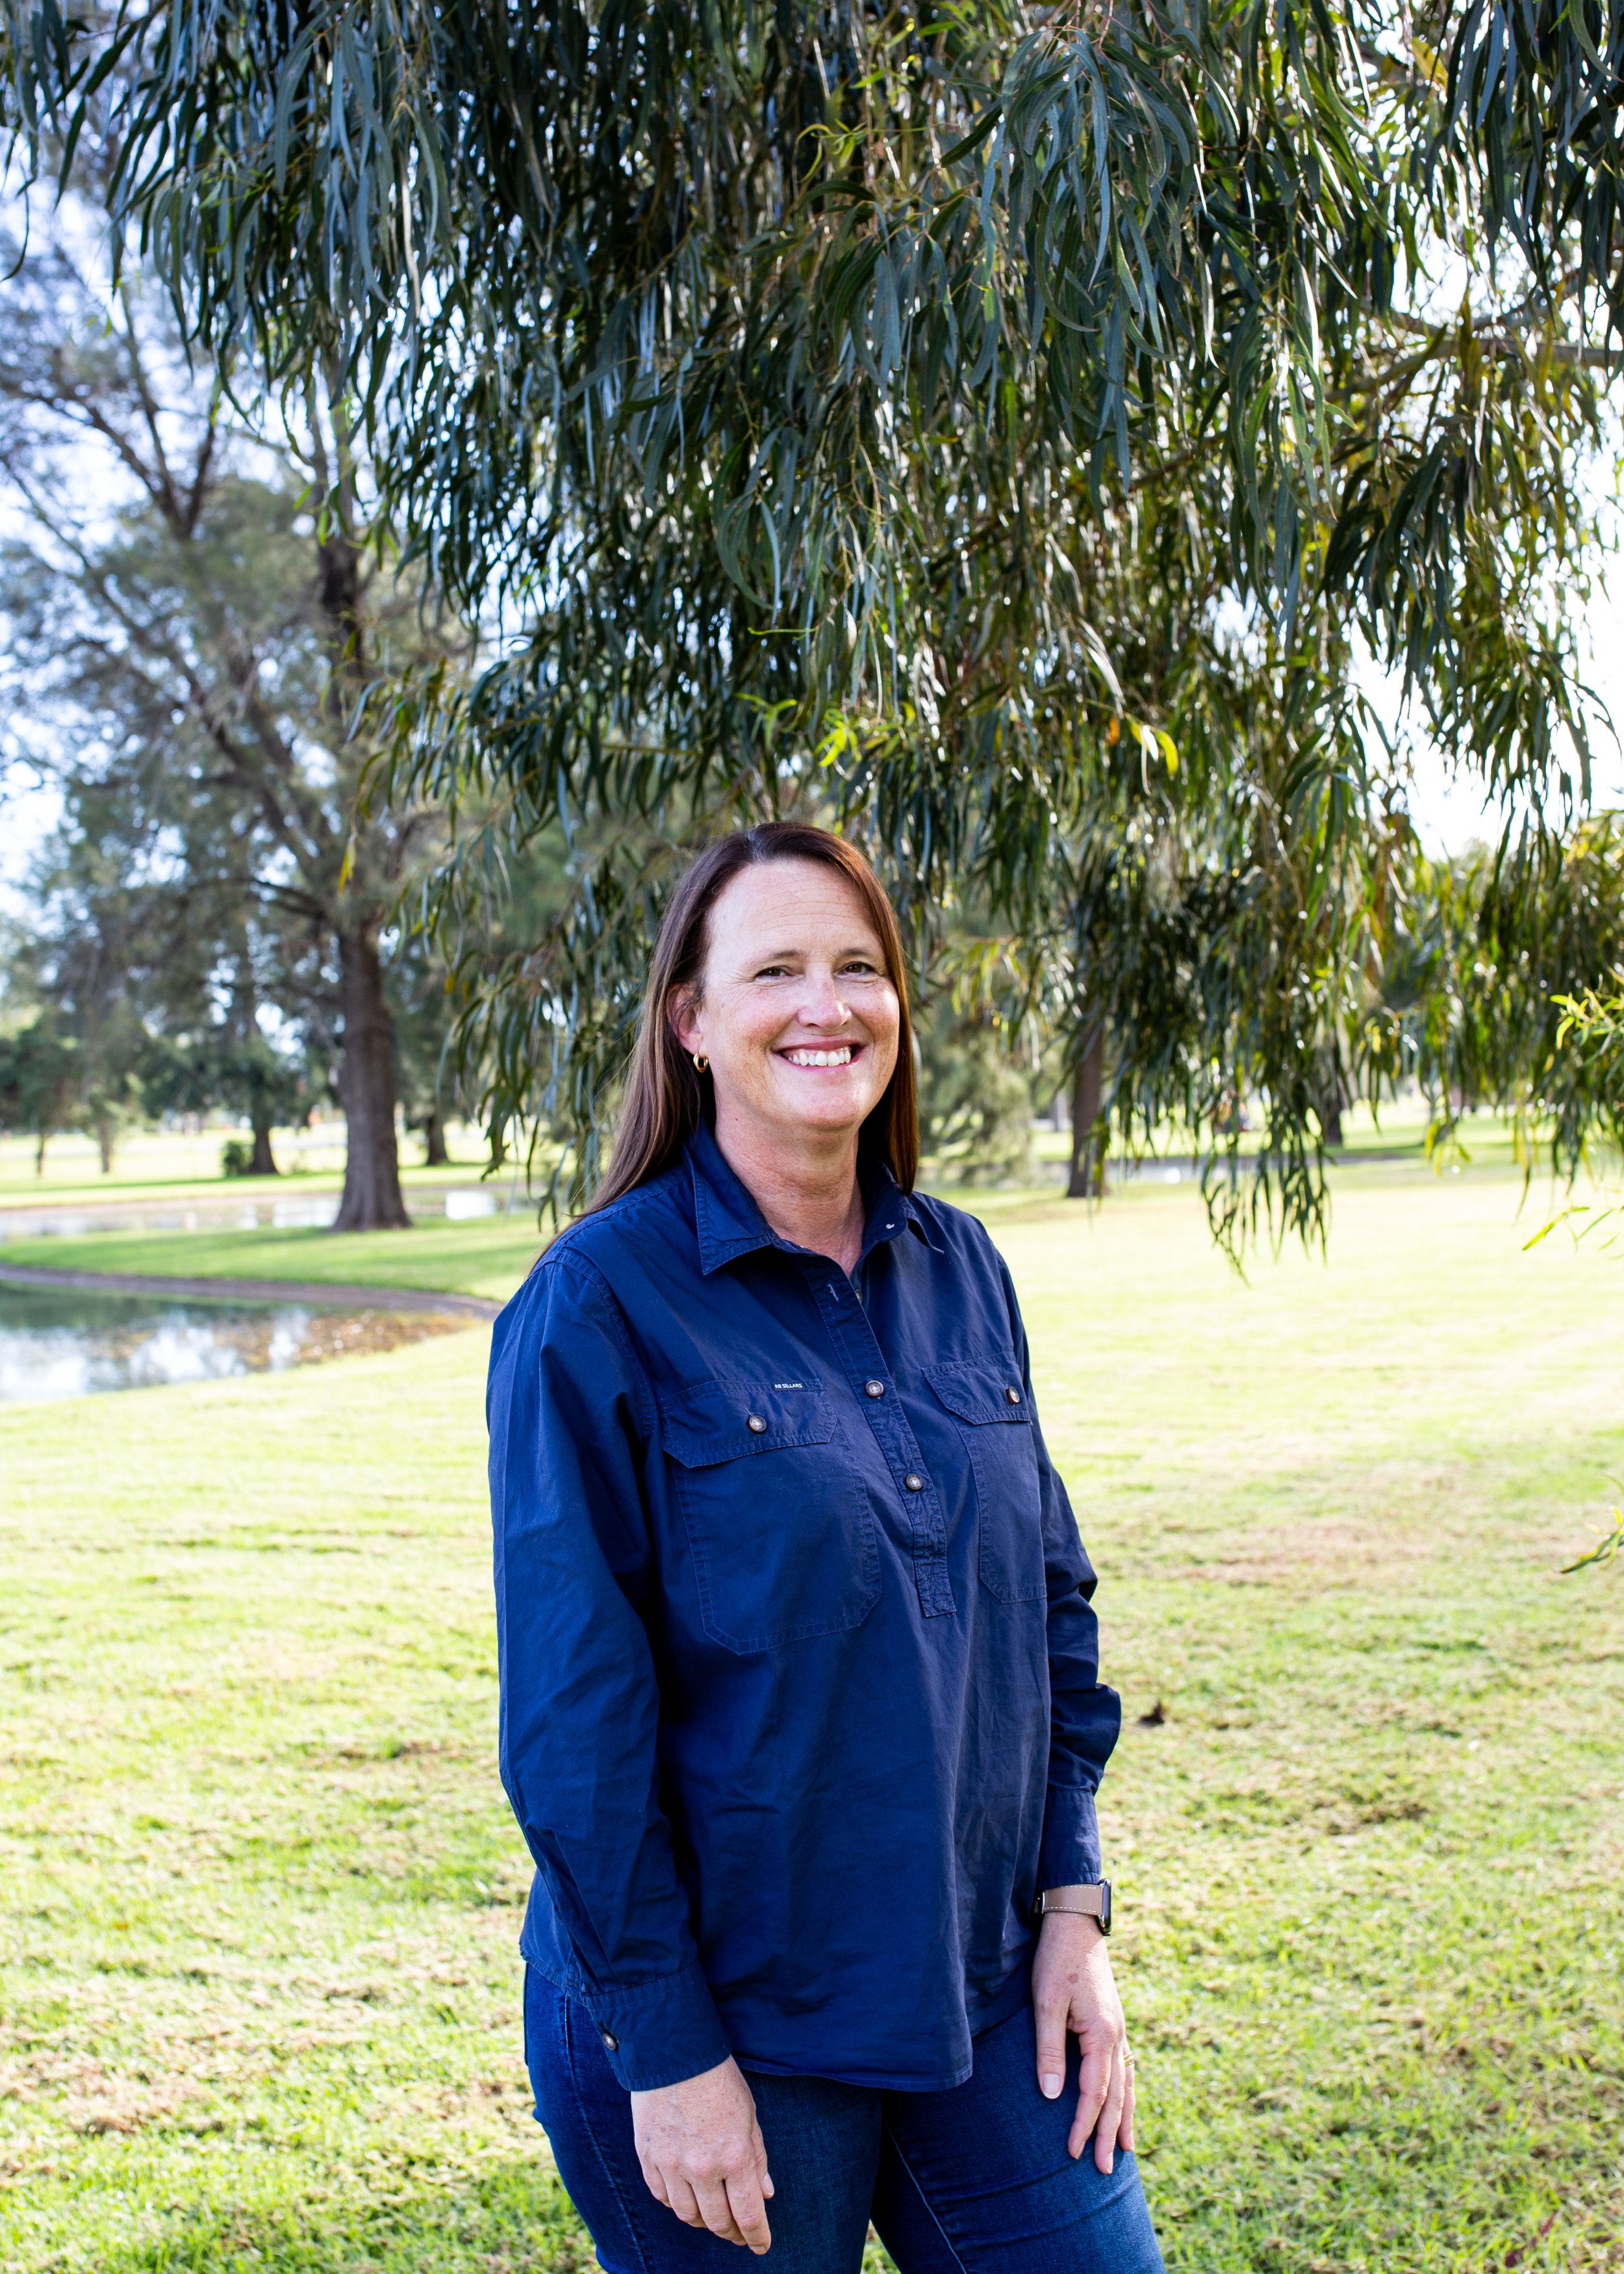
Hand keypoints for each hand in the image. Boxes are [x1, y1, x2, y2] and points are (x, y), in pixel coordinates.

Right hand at [630, 2054, 774, 2252]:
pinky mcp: (648, 2158)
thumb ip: (757, 2158)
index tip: (762, 2246)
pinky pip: (662, 2197)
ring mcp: (671, 2165)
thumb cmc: (718, 2080)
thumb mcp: (749, 2116)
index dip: (757, 2237)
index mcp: (734, 2156)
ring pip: (688, 2215)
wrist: (673, 2052)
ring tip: (714, 2216)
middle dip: (733, 2233)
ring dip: (704, 2221)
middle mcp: (701, 2167)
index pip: (748, 2214)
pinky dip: (677, 2203)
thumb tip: (764, 2194)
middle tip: (740, 2234)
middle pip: (717, 2222)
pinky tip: (687, 2197)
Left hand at [1030, 1911, 1135, 2172]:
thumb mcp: (1046, 2004)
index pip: (1094, 2092)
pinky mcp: (1113, 2022)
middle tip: (1102, 2169)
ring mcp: (1118, 2029)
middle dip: (1108, 2133)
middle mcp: (1117, 2035)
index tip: (1072, 2153)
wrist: (1074, 1922)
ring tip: (1124, 2149)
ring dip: (1123, 2117)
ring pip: (1126, 2083)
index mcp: (1102, 2033)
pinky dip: (1126, 2092)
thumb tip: (1053, 2096)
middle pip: (1116, 2095)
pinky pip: (1125, 2067)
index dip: (1083, 2124)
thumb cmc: (1055, 1960)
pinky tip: (1124, 2104)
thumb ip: (1050, 2050)